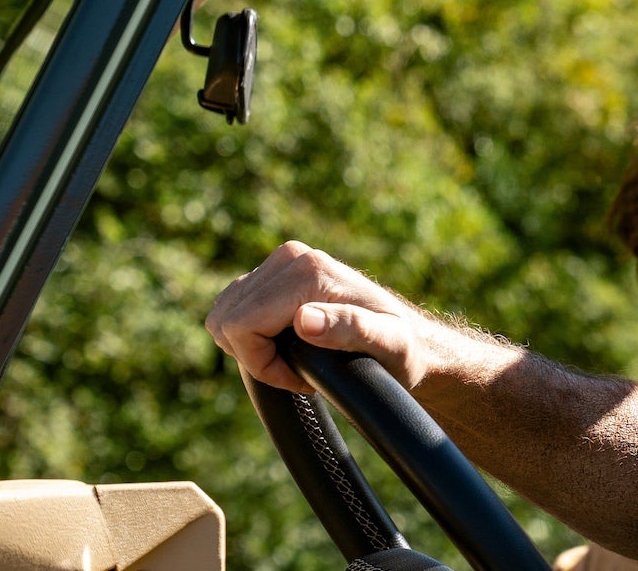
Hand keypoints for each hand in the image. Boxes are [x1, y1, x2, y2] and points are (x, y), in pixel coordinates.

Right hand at [206, 241, 438, 394]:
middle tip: (298, 372)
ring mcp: (282, 262)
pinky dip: (250, 335)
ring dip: (251, 347)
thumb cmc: (402, 348)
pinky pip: (235, 308)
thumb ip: (349, 329)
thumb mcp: (388, 345)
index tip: (298, 378)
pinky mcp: (276, 274)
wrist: (411, 339)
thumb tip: (303, 320)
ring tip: (295, 360)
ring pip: (226, 313)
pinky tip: (287, 346)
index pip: (242, 325)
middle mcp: (291, 258)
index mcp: (309, 272)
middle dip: (256, 357)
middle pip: (227, 319)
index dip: (261, 364)